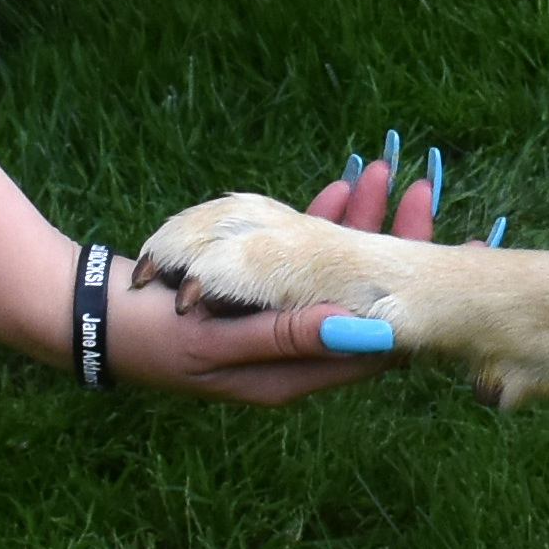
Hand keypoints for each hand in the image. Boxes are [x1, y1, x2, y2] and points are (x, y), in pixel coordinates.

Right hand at [107, 142, 441, 399]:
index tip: (455, 259)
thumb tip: (364, 330)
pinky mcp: (257, 293)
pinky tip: (343, 185)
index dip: (415, 304)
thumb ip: (287, 334)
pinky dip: (322, 223)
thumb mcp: (217, 340)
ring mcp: (278, 320)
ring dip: (362, 224)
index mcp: (295, 375)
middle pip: (364, 300)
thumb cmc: (153, 336)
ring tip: (389, 173)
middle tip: (425, 191)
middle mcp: (296, 352)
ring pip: (337, 271)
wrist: (94, 317)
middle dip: (396, 245)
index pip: (377, 344)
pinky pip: (302, 258)